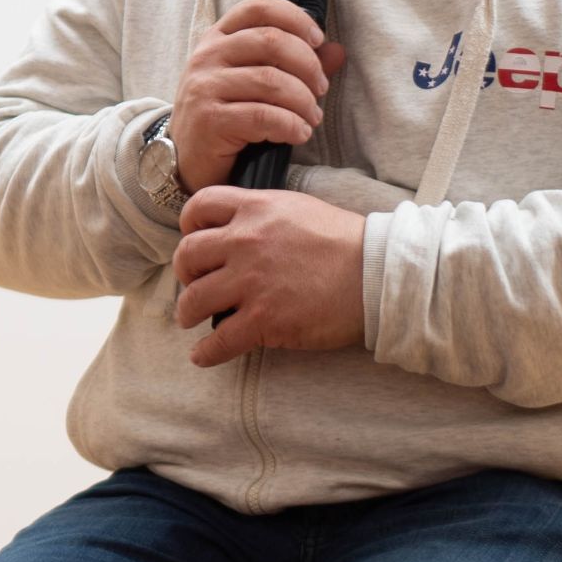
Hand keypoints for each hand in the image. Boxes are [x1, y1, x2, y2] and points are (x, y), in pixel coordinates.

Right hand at [170, 0, 350, 194]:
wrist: (186, 161)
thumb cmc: (225, 116)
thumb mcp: (254, 83)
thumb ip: (294, 65)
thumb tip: (337, 51)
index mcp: (218, 38)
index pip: (259, 8)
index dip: (296, 18)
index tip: (318, 40)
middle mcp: (207, 56)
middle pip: (271, 41)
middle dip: (308, 65)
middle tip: (321, 89)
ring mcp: (204, 87)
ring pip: (270, 80)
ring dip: (303, 101)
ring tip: (312, 118)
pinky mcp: (209, 120)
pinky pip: (263, 116)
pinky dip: (291, 125)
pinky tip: (299, 134)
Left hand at [172, 188, 366, 366]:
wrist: (377, 275)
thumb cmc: (347, 242)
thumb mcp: (299, 208)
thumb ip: (265, 215)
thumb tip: (244, 229)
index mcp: (256, 209)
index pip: (200, 205)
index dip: (189, 225)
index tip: (192, 239)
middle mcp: (245, 241)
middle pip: (188, 255)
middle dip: (185, 272)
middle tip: (193, 283)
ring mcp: (251, 281)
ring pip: (193, 299)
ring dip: (188, 312)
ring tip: (193, 319)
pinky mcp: (262, 319)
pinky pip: (219, 341)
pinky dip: (205, 353)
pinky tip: (202, 356)